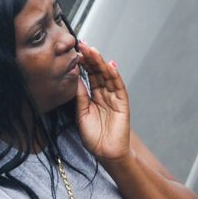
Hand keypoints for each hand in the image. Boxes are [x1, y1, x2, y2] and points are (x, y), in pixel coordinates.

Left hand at [74, 40, 130, 162]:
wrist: (106, 153)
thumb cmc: (93, 137)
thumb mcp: (81, 114)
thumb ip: (80, 96)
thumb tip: (74, 76)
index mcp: (94, 97)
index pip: (89, 76)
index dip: (83, 64)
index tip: (75, 51)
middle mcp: (104, 94)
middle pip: (98, 72)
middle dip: (91, 58)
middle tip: (82, 45)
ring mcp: (114, 98)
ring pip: (107, 76)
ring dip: (100, 63)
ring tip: (93, 51)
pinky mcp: (122, 104)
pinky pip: (119, 88)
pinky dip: (115, 76)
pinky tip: (109, 65)